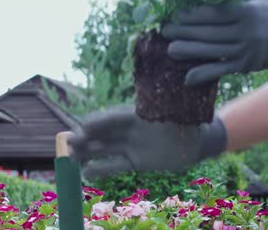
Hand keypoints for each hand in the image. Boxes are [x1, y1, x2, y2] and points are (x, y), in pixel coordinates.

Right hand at [68, 105, 226, 178]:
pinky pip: (114, 165)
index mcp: (138, 115)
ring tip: (70, 160)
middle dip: (85, 137)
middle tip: (69, 144)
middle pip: (102, 133)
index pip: (114, 117)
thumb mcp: (179, 113)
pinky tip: (86, 173)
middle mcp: (130, 129)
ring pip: (103, 149)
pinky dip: (100, 169)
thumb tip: (161, 94)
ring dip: (86, 153)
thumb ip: (168, 107)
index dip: (99, 122)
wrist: (198, 143)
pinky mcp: (135, 161)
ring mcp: (130, 145)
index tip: (84, 127)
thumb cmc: (188, 123)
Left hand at [161, 0, 267, 84]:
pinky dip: (204, 74)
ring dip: (189, 51)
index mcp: (246, 11)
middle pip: (209, 33)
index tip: (174, 13)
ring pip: (212, 52)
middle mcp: (246, 32)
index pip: (214, 13)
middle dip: (184, 32)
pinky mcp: (246, 66)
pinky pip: (221, 71)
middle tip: (165, 31)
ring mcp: (246, 51)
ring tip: (170, 50)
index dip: (192, 14)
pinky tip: (187, 77)